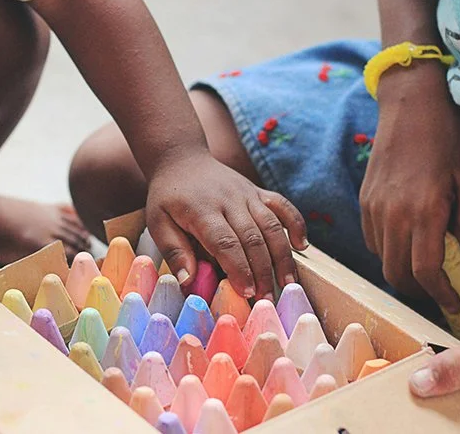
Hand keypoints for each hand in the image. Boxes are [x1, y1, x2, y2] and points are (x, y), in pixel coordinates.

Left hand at [145, 152, 307, 300]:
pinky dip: (296, 223)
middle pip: (252, 238)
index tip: (247, 292)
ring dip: (282, 255)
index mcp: (202, 210)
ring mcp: (246, 194)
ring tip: (288, 282)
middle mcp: (229, 200)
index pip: (225, 242)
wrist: (181, 160)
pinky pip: (282, 205)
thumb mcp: (158, 222)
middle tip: (268, 298)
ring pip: (271, 225)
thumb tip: (188, 280)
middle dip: (263, 271)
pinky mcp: (257, 191)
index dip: (239, 269)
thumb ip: (174, 250)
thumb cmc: (167, 197)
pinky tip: (301, 246)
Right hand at [359, 62, 459, 312]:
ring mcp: (373, 207)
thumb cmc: (448, 138)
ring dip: (400, 270)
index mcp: (423, 210)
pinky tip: (405, 238)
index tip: (454, 305)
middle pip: (396, 273)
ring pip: (380, 258)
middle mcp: (392, 214)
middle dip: (417, 291)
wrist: (409, 106)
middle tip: (438, 291)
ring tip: (422, 264)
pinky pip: (372, 238)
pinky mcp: (364, 200)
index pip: (425, 271)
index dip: (440, 295)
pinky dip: (387, 249)